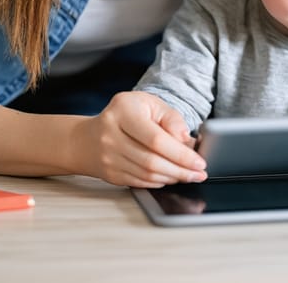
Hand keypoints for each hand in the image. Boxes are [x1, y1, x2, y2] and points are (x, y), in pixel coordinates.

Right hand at [72, 91, 206, 187]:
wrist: (88, 138)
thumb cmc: (125, 116)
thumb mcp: (149, 104)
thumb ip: (171, 118)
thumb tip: (187, 140)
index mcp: (123, 111)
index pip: (156, 139)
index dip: (181, 154)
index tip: (199, 161)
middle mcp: (111, 135)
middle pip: (152, 160)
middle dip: (181, 170)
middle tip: (199, 173)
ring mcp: (108, 157)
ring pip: (147, 174)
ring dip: (173, 178)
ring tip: (189, 175)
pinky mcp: (110, 174)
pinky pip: (140, 182)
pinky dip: (160, 182)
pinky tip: (171, 177)